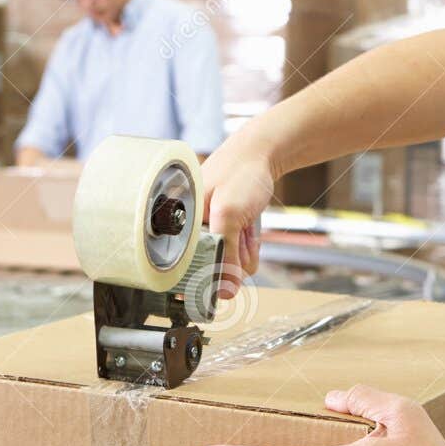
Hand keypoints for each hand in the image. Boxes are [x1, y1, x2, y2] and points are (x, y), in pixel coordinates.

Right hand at [199, 138, 275, 299]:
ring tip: (246, 226)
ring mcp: (210, 231)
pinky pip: (237, 252)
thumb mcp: (229, 214)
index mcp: (180, 222)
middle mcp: (191, 229)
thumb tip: (225, 292)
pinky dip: (248, 245)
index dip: (203, 275)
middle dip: (232, 258)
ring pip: (228, 263)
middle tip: (241, 235)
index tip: (216, 282)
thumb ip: (226, 254)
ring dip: (244, 251)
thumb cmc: (240, 173)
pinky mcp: (226, 230)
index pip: (183, 266)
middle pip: (210, 268)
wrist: (264, 153)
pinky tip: (250, 228)